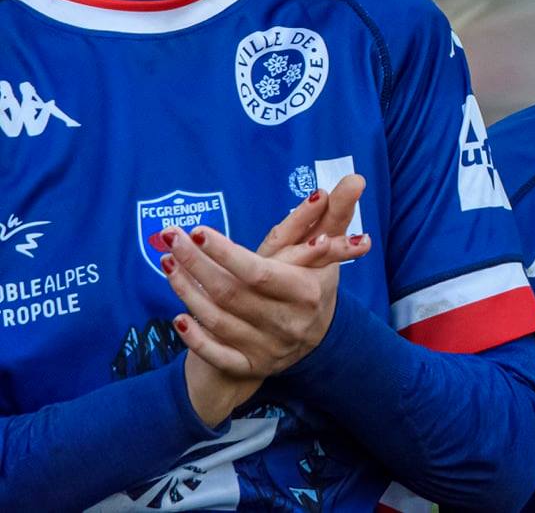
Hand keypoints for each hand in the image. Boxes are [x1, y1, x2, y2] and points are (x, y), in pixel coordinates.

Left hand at [166, 178, 373, 414]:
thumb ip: (336, 213)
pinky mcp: (249, 367)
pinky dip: (195, 338)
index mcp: (307, 292)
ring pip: (218, 321)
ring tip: (168, 261)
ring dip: (188, 291)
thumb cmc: (314, 282)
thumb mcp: (327, 248)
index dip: (226, 254)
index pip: (259, 273)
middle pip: (231, 293)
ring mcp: (267, 348)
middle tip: (171, 237)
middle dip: (197, 264)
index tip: (199, 231)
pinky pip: (216, 356)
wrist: (313, 338)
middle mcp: (287, 324)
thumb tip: (355, 178)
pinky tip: (177, 316)